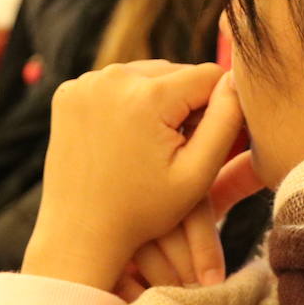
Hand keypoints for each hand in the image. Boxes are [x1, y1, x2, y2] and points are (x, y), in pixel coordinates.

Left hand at [22, 61, 245, 291]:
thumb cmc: (143, 211)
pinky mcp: (68, 92)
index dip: (216, 107)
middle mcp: (113, 78)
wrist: (80, 232)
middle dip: (184, 102)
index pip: (207, 77)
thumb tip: (235, 78)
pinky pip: (114, 84)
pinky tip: (125, 134)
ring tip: (152, 141)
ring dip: (155, 100)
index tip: (202, 140)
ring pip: (145, 75)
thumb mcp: (197, 174)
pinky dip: (125, 102)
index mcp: (148, 97)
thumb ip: (225, 121)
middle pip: (174, 72)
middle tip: (178, 145)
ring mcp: (85, 83)